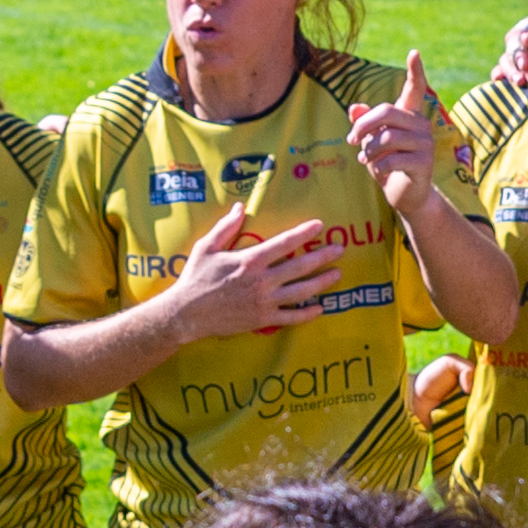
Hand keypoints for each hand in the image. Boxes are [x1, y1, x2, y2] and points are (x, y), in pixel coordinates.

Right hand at [167, 211, 344, 344]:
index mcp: (250, 260)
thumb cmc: (195, 278)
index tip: (320, 225)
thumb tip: (240, 207)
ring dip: (322, 282)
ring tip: (337, 274)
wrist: (186, 314)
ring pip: (302, 292)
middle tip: (340, 250)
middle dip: (323, 256)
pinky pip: (291, 317)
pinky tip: (320, 308)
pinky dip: (307, 314)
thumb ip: (226, 227)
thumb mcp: (206, 247)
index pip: (284, 243)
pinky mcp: (262, 320)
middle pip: (301, 267)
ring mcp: (264, 302)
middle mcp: (262, 281)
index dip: (304, 233)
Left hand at [345, 55, 449, 209]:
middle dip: (363, 125)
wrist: (407, 196)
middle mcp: (421, 126)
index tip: (414, 52)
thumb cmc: (388, 164)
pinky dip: (377, 166)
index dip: (415, 71)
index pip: (415, 89)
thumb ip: (365, 124)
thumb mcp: (373, 143)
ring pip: (387, 138)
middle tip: (351, 140)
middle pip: (388, 112)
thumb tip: (354, 107)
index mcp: (410, 116)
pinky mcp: (424, 164)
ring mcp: (426, 144)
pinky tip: (376, 171)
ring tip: (364, 159)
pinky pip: (392, 159)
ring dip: (369, 150)